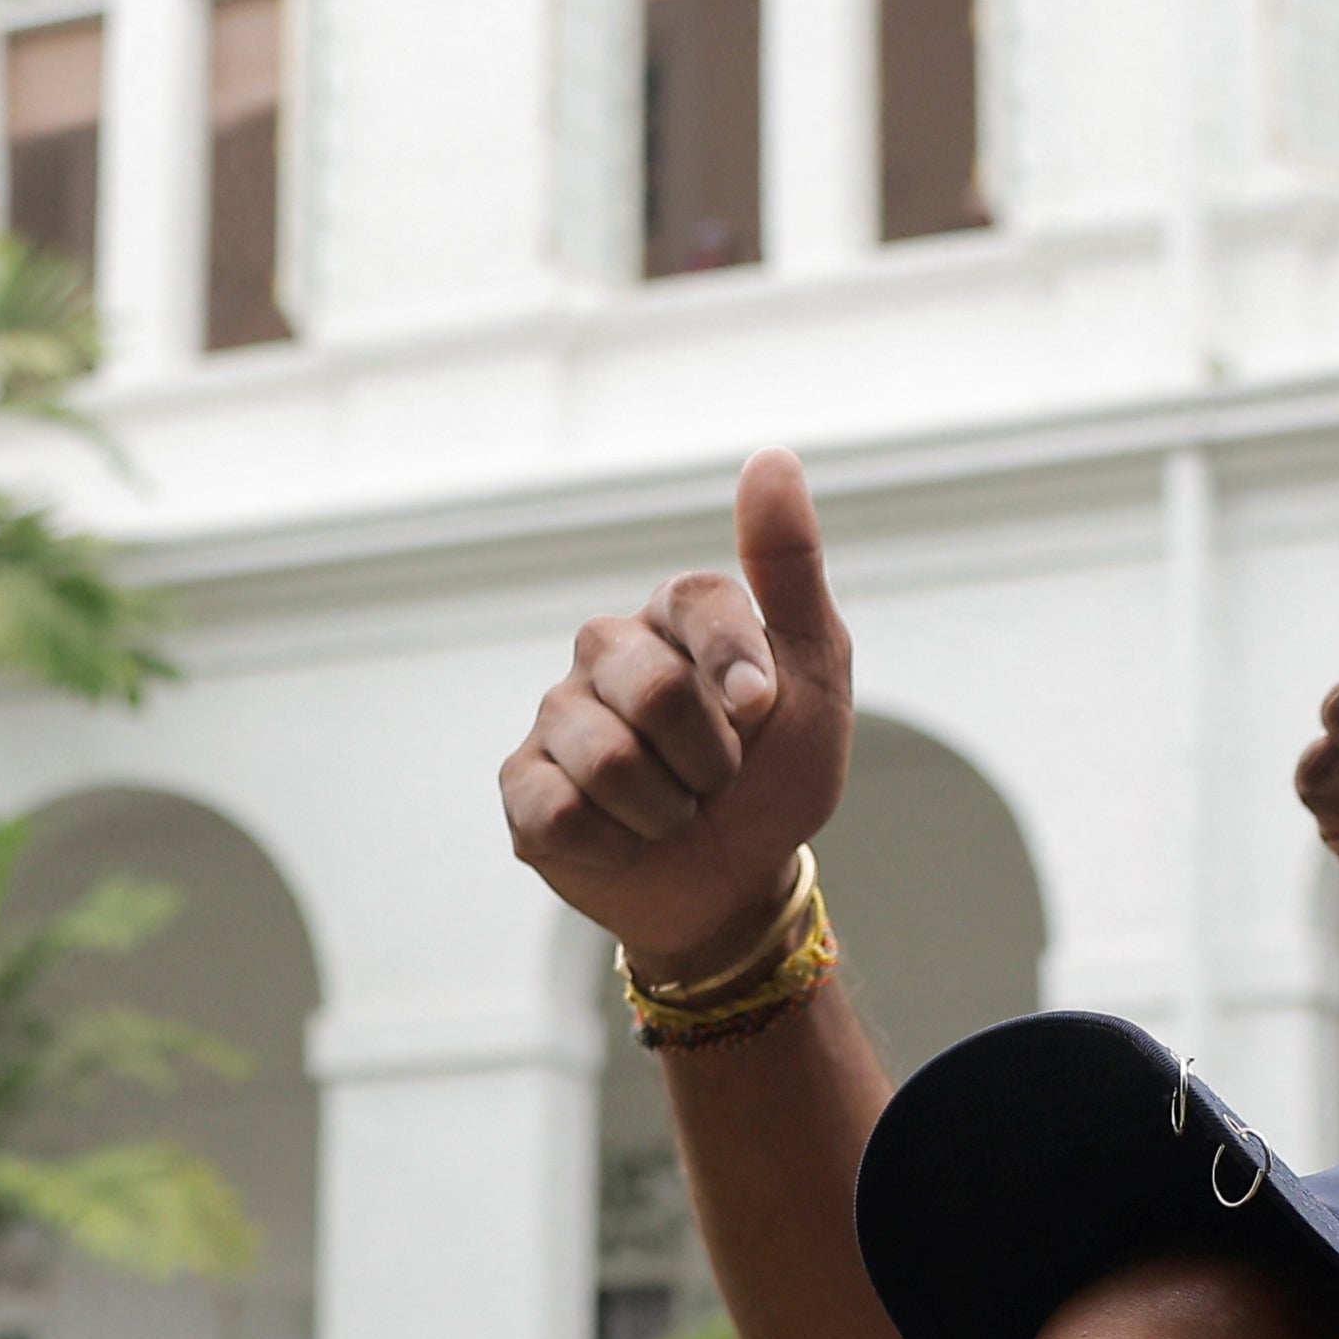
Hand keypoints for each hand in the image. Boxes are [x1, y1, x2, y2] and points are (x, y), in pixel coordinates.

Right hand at [500, 448, 852, 984]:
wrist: (734, 882)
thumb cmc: (774, 774)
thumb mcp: (816, 677)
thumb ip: (791, 570)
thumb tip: (772, 456)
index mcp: (674, 615)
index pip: (695, 597)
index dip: (734, 662)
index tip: (761, 712)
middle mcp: (607, 650)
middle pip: (654, 689)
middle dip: (711, 758)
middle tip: (719, 777)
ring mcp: (556, 716)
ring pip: (609, 759)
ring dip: (669, 809)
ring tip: (675, 810)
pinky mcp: (522, 787)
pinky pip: (564, 812)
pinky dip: (620, 844)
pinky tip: (627, 839)